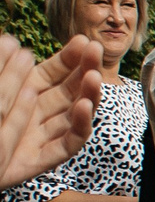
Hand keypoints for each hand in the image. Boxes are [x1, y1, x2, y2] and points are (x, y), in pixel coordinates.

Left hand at [0, 34, 103, 189]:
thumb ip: (0, 70)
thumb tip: (10, 41)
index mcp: (22, 95)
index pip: (52, 73)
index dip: (69, 58)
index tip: (84, 42)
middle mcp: (36, 114)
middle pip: (69, 91)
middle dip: (86, 70)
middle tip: (97, 52)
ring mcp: (41, 137)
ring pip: (73, 115)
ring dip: (88, 95)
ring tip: (95, 77)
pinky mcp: (42, 160)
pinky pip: (66, 144)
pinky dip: (80, 126)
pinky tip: (85, 107)